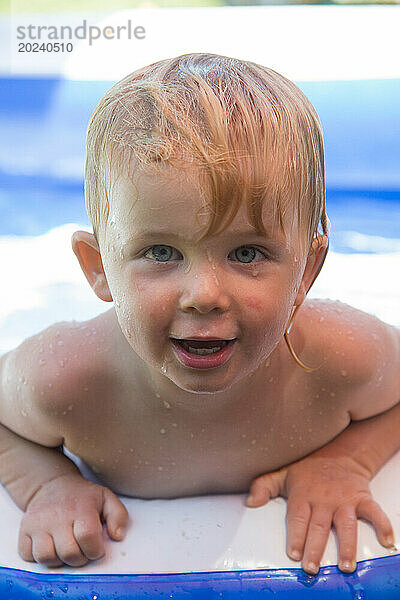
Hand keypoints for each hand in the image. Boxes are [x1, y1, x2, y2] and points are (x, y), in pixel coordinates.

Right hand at [18, 472, 128, 567]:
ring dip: (58, 560)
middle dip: (79, 558)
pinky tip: (49, 546)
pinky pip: (27, 555)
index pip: (88, 538)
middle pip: (68, 553)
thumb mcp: (106, 498)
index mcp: (81, 509)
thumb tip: (117, 536)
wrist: (52, 484)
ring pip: (46, 557)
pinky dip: (37, 557)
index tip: (96, 547)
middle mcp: (57, 515)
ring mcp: (38, 522)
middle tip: (81, 549)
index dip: (95, 550)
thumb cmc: (82, 496)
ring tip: (65, 549)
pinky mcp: (24, 529)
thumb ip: (119, 516)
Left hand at [246, 455, 393, 574]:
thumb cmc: (307, 469)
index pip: (297, 518)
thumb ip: (264, 486)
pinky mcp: (362, 498)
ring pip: (345, 524)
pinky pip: (374, 512)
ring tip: (346, 566)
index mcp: (303, 495)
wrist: (339, 453)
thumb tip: (249, 502)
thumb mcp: (283, 473)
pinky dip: (382, 525)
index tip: (293, 554)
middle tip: (311, 568)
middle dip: (314, 547)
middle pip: (318, 526)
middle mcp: (323, 499)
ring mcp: (344, 500)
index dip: (295, 536)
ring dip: (347, 545)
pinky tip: (387, 541)